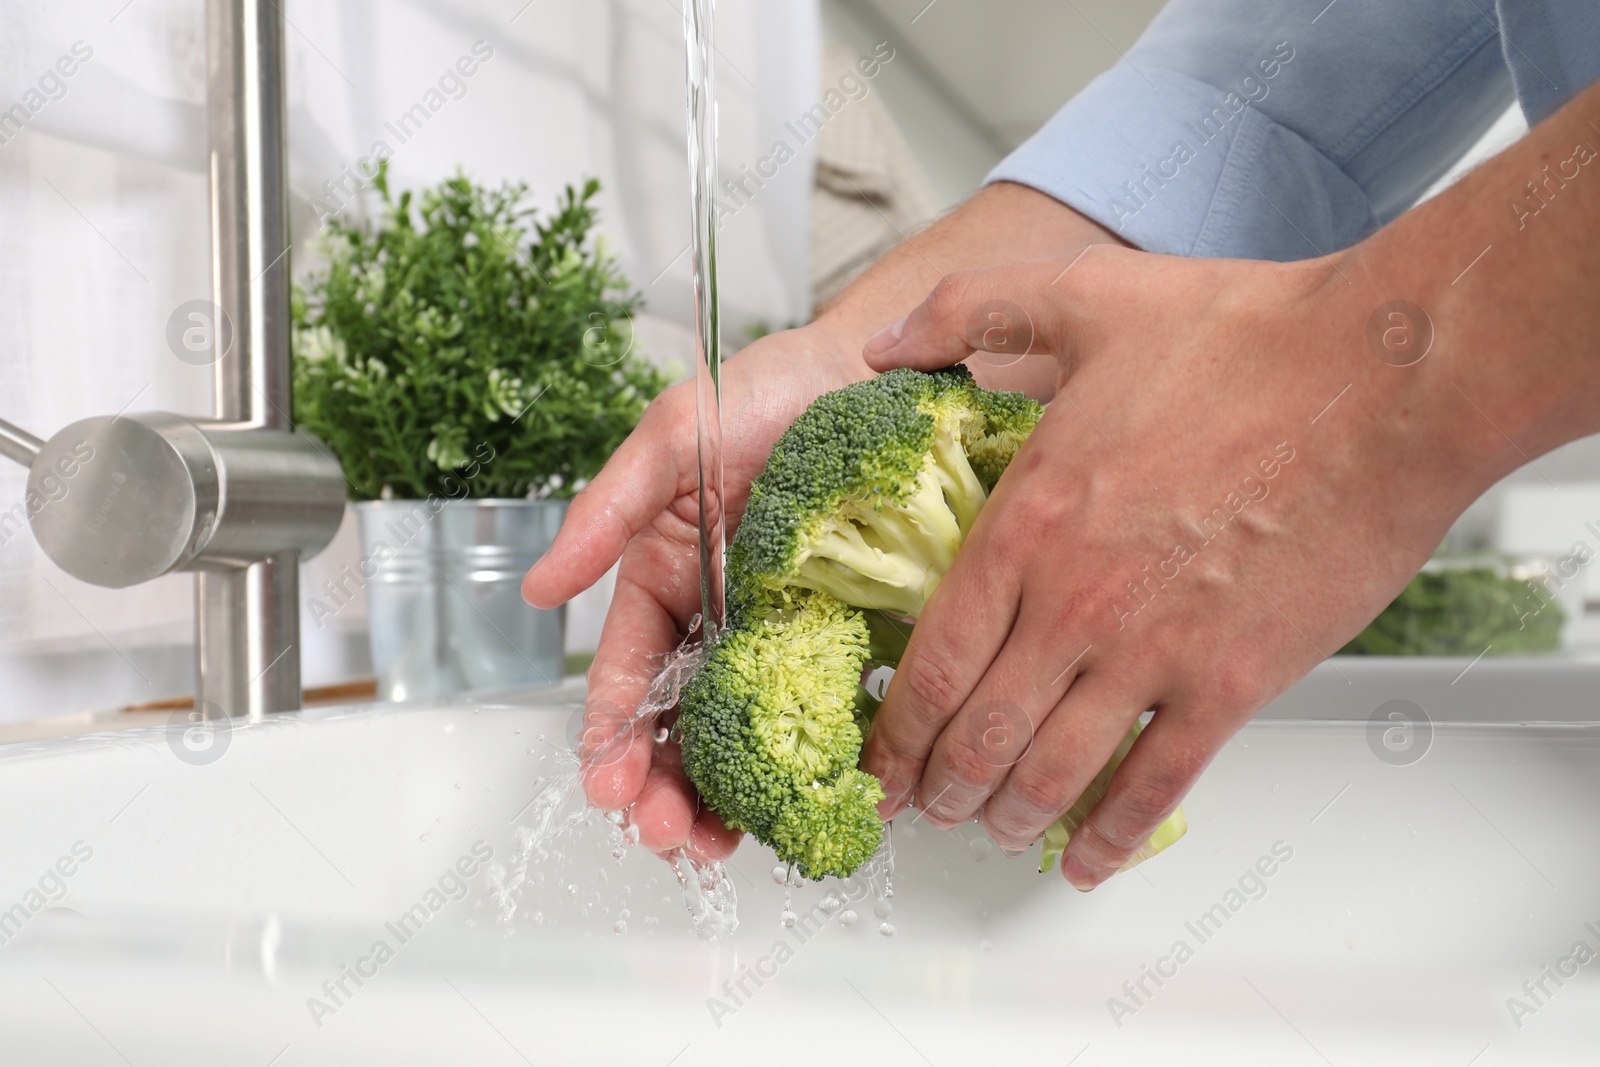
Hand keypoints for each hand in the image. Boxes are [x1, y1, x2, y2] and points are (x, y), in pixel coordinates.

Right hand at [523, 323, 872, 860]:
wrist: (875, 370)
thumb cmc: (769, 390)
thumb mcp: (672, 435)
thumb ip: (606, 511)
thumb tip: (540, 589)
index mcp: (666, 579)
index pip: (626, 674)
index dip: (611, 736)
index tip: (612, 788)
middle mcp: (720, 620)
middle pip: (680, 724)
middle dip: (665, 789)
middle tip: (673, 835)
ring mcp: (786, 636)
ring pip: (746, 737)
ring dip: (726, 799)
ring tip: (722, 845)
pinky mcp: (851, 639)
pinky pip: (827, 711)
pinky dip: (811, 763)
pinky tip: (810, 800)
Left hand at [858, 247, 1488, 888]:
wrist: (1381, 382)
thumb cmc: (1247, 339)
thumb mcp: (1082, 298)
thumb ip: (968, 313)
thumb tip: (885, 343)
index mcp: (1028, 523)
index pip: (931, 660)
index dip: (894, 729)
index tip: (877, 759)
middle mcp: (1076, 603)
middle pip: (978, 732)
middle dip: (937, 786)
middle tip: (920, 807)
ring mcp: (1155, 652)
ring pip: (1053, 770)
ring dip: (1007, 815)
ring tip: (989, 829)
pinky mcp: (1235, 681)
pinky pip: (1159, 784)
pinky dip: (1113, 834)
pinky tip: (1087, 857)